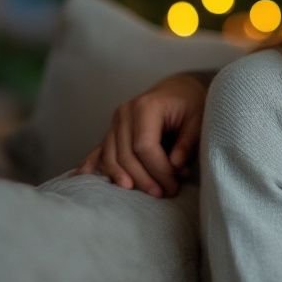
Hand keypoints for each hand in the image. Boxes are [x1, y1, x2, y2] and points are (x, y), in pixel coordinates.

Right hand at [73, 73, 209, 196]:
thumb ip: (187, 142)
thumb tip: (174, 166)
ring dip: (124, 178)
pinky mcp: (112, 130)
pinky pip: (101, 150)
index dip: (158, 170)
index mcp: (145, 107)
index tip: (173, 184)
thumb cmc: (191, 103)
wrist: (179, 88)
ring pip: (111, 156)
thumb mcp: (198, 119)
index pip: (144, 146)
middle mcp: (124, 113)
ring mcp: (115, 121)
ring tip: (143, 192)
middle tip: (163, 193)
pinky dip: (95, 164)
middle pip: (125, 155)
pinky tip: (83, 176)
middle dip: (144, 179)